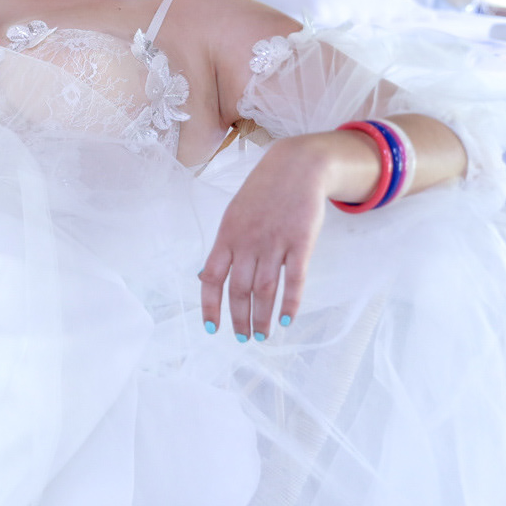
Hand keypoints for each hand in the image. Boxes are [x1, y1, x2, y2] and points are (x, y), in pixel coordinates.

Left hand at [199, 133, 370, 340]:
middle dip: (239, 319)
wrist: (296, 167)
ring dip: (262, 317)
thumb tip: (205, 277)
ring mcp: (274, 242)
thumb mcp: (234, 216)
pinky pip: (295, 279)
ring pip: (265, 290)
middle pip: (239, 290)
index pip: (211, 277)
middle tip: (243, 338)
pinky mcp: (301, 242)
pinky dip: (290, 303)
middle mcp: (247, 241)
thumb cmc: (262, 194)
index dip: (210, 305)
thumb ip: (224, 247)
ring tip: (262, 336)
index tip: (212, 327)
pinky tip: (286, 320)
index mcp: (226, 235)